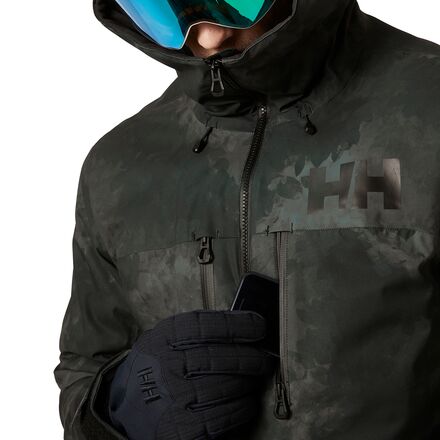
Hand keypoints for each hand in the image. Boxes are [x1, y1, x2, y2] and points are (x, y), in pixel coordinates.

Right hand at [108, 310, 273, 439]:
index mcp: (164, 337)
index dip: (238, 324)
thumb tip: (241, 325)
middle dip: (250, 358)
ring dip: (248, 383)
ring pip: (225, 387)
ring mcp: (173, 397)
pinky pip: (222, 417)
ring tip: (254, 380)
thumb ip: (195, 331)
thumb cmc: (156, 365)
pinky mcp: (180, 428)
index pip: (207, 325)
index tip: (259, 326)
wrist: (124, 405)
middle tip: (263, 360)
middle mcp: (167, 365)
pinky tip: (246, 403)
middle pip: (219, 357)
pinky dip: (241, 409)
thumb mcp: (165, 339)